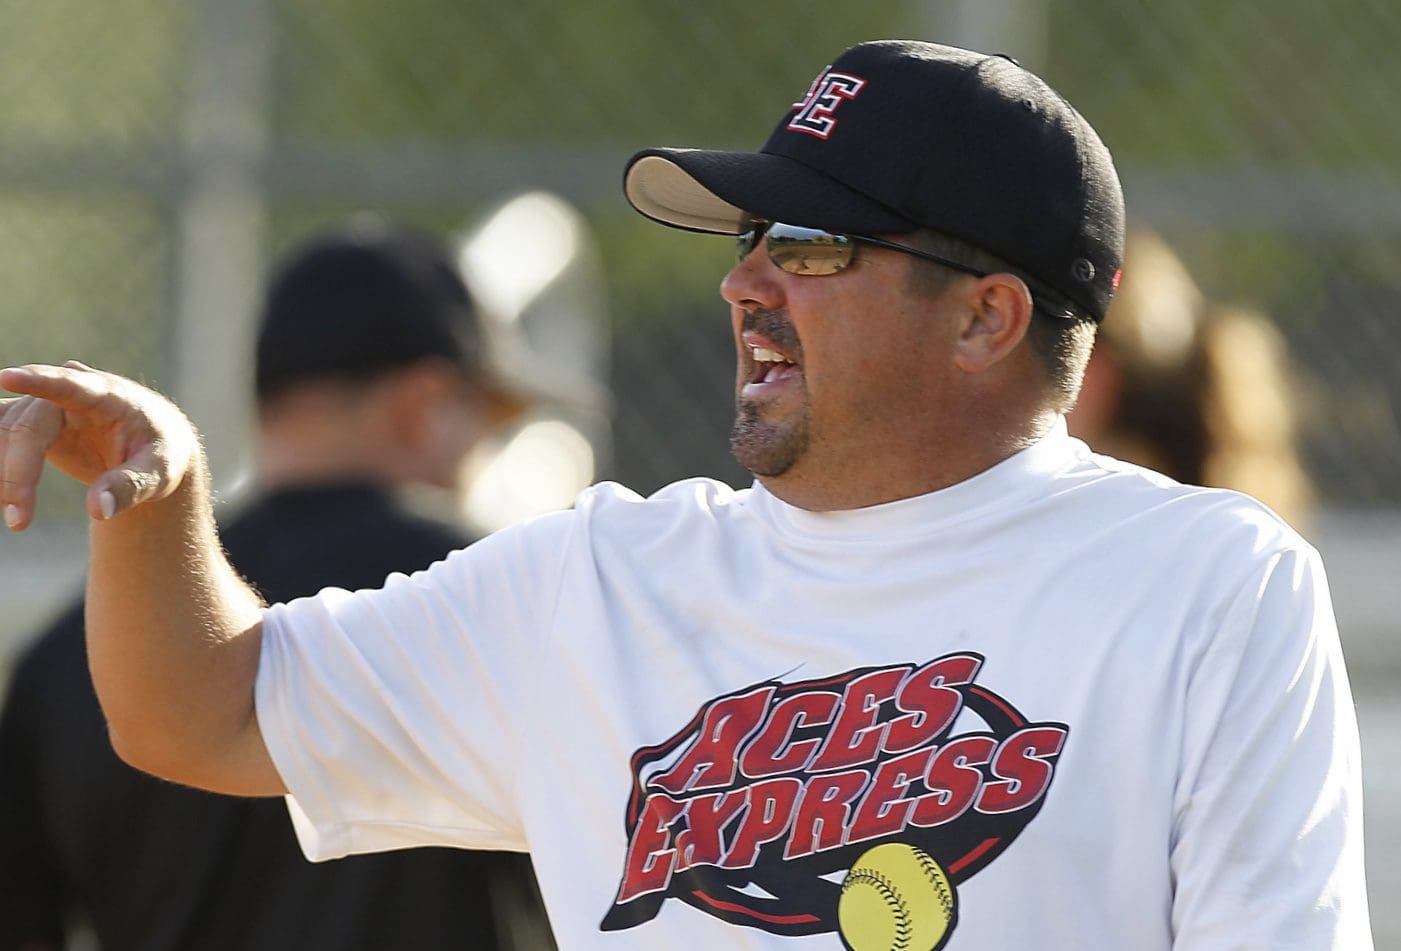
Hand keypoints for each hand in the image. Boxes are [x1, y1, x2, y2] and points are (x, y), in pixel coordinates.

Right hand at [0, 362, 198, 529]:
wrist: (150, 444)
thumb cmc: (158, 453)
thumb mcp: (159, 472)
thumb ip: (131, 488)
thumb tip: (97, 511)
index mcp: (108, 395)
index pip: (70, 385)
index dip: (37, 382)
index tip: (6, 378)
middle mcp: (69, 390)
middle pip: (27, 427)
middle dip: (17, 473)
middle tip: (18, 521)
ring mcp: (44, 403)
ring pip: (5, 430)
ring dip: (2, 471)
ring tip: (14, 514)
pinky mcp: (27, 419)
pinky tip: (0, 492)